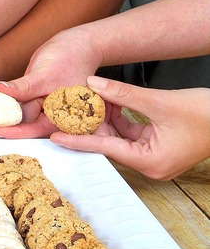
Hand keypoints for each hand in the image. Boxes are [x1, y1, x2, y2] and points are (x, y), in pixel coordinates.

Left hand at [0, 29, 101, 137]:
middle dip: (8, 123)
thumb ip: (24, 87)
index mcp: (64, 116)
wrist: (79, 44)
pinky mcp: (40, 99)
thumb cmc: (70, 56)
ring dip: (8, 113)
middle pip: (28, 125)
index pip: (35, 129)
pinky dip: (12, 103)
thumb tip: (2, 89)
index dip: (14, 131)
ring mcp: (47, 107)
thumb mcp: (44, 73)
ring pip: (24, 115)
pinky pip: (24, 104)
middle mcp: (56, 116)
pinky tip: (0, 100)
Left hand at [50, 76, 209, 180]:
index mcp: (150, 161)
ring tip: (84, 103)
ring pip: (120, 137)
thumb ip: (123, 93)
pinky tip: (108, 102)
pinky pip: (132, 132)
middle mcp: (150, 163)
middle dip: (89, 127)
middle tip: (65, 114)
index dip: (78, 140)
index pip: (104, 148)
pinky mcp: (159, 146)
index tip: (54, 137)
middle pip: (110, 144)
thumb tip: (93, 85)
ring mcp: (155, 156)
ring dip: (105, 119)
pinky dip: (120, 118)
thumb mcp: (159, 101)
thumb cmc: (207, 115)